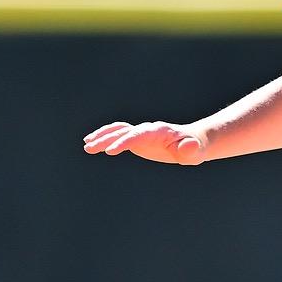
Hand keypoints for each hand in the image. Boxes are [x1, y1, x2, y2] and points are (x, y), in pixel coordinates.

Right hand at [82, 121, 207, 164]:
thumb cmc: (194, 149)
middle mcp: (146, 129)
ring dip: (101, 137)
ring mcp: (140, 133)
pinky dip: (105, 137)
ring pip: (117, 131)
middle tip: (90, 148)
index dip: (123, 142)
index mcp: (157, 132)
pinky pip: (118, 135)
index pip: (137, 136)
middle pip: (123, 132)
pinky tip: (92, 144)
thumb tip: (187, 147)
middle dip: (106, 139)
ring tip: (87, 146)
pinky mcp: (137, 139)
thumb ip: (189, 149)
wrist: (193, 142)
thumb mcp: (194, 152)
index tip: (110, 152)